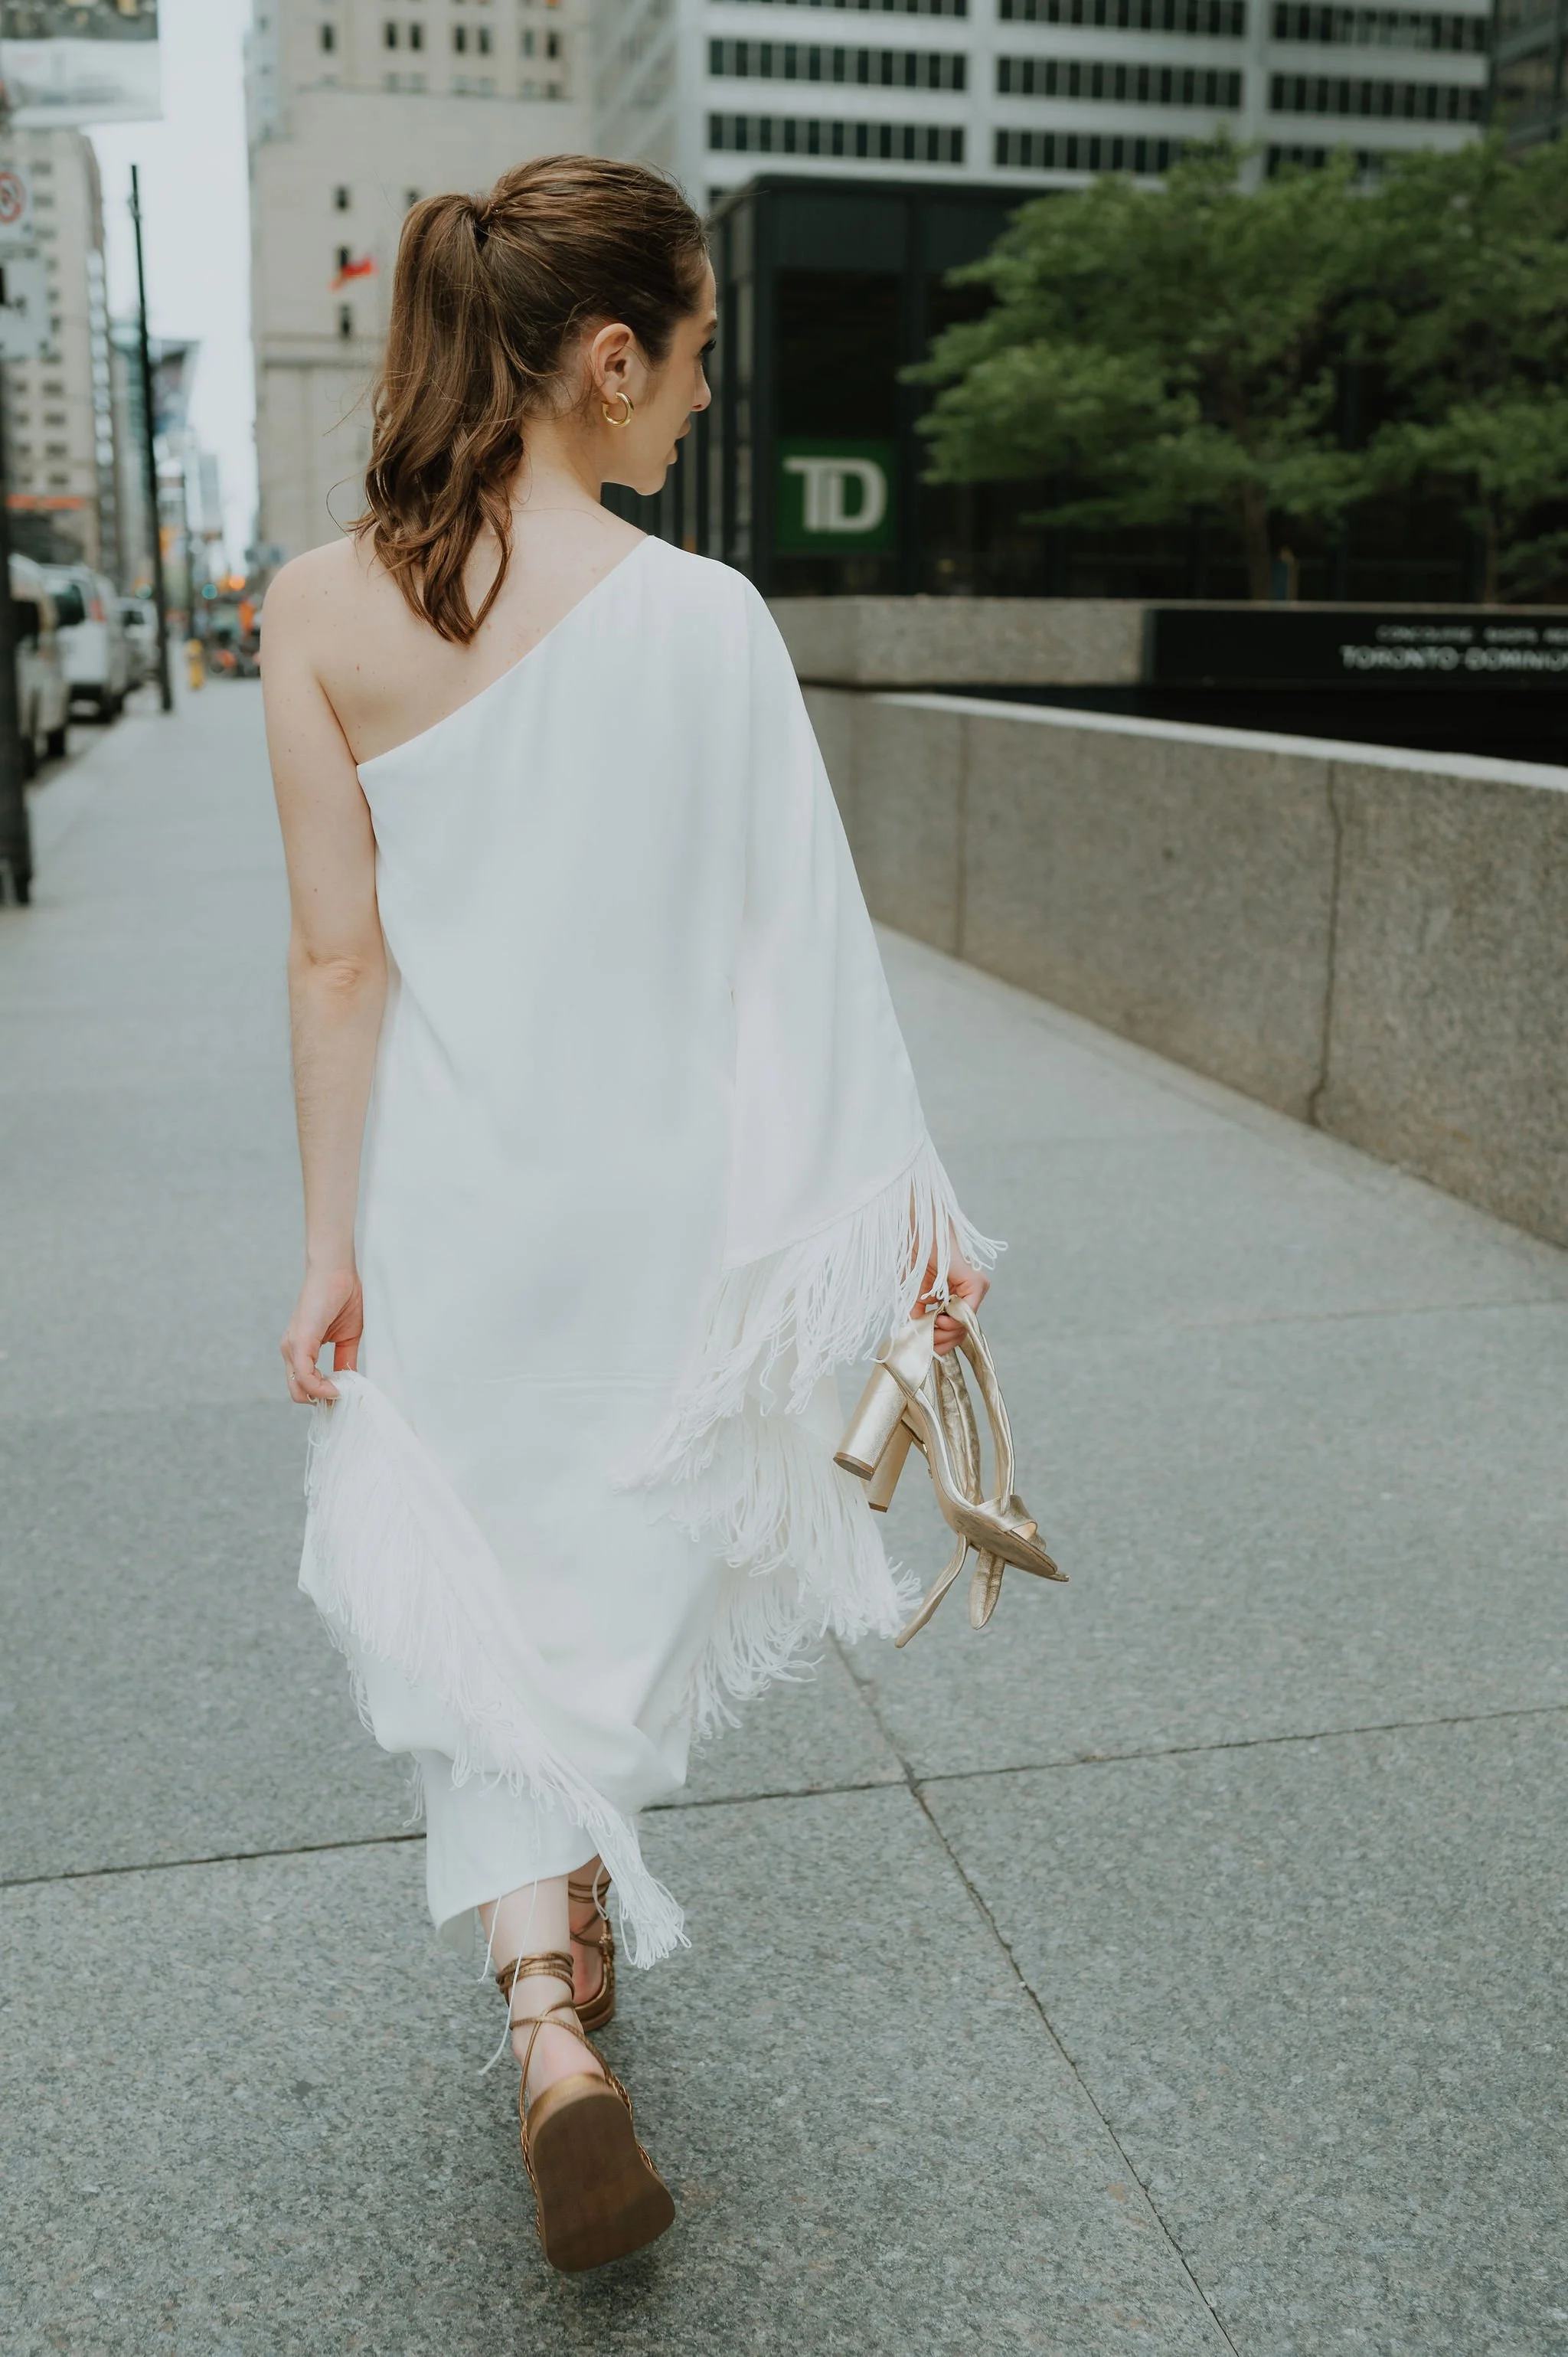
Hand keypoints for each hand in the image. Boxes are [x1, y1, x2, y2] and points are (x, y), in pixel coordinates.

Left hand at [281, 1264, 362, 1402]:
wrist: (337, 1271)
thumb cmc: (343, 1296)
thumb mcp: (348, 1337)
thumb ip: (344, 1360)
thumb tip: (348, 1382)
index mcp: (301, 1348)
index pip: (305, 1384)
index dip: (324, 1395)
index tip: (344, 1396)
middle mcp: (291, 1349)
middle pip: (297, 1392)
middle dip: (320, 1401)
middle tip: (342, 1398)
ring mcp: (292, 1346)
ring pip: (298, 1388)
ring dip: (322, 1396)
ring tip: (342, 1392)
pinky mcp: (299, 1341)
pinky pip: (305, 1376)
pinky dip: (320, 1388)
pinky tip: (336, 1388)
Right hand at [917, 1241, 989, 1355]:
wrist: (921, 1231)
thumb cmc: (918, 1256)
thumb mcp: (916, 1294)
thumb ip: (920, 1315)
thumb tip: (920, 1340)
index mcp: (957, 1295)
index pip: (955, 1328)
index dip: (941, 1342)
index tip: (926, 1347)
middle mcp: (970, 1294)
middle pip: (962, 1331)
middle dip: (943, 1341)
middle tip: (928, 1343)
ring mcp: (976, 1289)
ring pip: (965, 1325)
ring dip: (946, 1333)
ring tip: (931, 1329)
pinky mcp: (976, 1283)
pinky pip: (967, 1313)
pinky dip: (953, 1322)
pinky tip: (939, 1321)